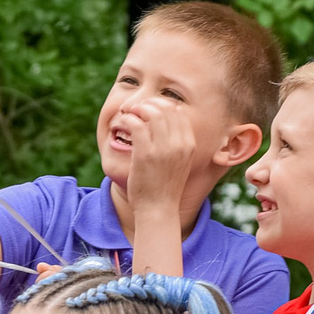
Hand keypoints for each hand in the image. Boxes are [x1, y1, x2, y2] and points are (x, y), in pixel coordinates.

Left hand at [118, 99, 200, 217]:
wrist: (158, 209)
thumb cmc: (165, 187)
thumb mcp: (179, 162)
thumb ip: (176, 143)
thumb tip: (165, 124)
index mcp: (189, 144)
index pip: (178, 111)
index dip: (163, 104)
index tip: (150, 108)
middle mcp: (179, 143)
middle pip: (166, 107)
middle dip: (149, 103)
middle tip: (136, 108)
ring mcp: (163, 148)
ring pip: (151, 112)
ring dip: (137, 108)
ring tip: (129, 113)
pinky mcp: (145, 154)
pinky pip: (136, 124)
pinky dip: (128, 119)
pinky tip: (124, 124)